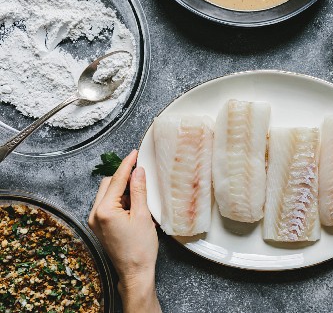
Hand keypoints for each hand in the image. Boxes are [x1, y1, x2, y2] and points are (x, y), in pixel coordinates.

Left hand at [88, 150, 160, 312]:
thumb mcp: (143, 216)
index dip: (127, 165)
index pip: (116, 180)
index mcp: (104, 210)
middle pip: (108, 184)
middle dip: (123, 177)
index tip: (134, 153)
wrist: (135, 272)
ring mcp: (95, 221)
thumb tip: (138, 172)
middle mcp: (95, 214)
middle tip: (141, 174)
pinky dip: (119, 200)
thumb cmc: (140, 249)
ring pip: (107, 194)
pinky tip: (133, 205)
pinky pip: (107, 205)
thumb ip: (139, 191)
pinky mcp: (100, 226)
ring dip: (122, 189)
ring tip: (140, 194)